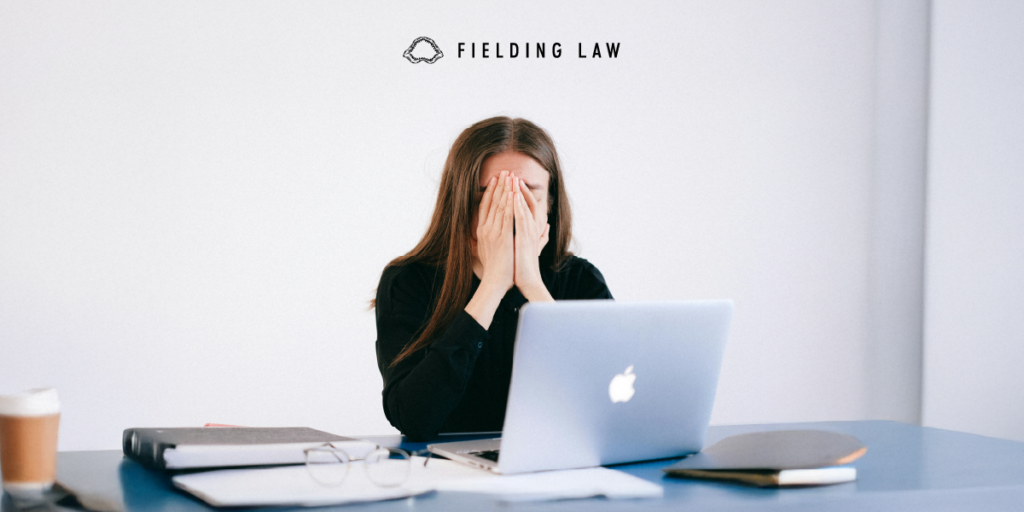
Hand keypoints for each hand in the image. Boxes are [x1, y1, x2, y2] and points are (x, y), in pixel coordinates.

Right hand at [474, 171, 514, 292]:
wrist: (494, 282)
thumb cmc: (493, 270)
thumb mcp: (485, 251)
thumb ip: (484, 240)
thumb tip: (480, 234)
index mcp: (481, 231)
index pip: (485, 206)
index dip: (490, 191)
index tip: (495, 179)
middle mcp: (485, 229)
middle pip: (492, 202)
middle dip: (499, 185)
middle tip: (505, 171)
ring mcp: (493, 233)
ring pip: (500, 206)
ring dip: (505, 189)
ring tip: (510, 176)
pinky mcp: (503, 238)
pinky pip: (507, 217)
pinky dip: (510, 204)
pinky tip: (513, 193)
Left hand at [513, 176, 553, 301]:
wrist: (527, 281)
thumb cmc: (525, 266)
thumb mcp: (531, 246)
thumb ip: (540, 236)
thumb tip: (547, 227)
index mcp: (532, 229)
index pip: (527, 205)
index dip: (521, 192)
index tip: (512, 181)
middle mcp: (532, 228)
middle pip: (527, 202)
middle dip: (519, 187)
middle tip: (511, 173)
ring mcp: (529, 232)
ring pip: (525, 207)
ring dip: (518, 192)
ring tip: (512, 178)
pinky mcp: (525, 238)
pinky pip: (521, 218)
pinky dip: (517, 206)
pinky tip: (512, 195)